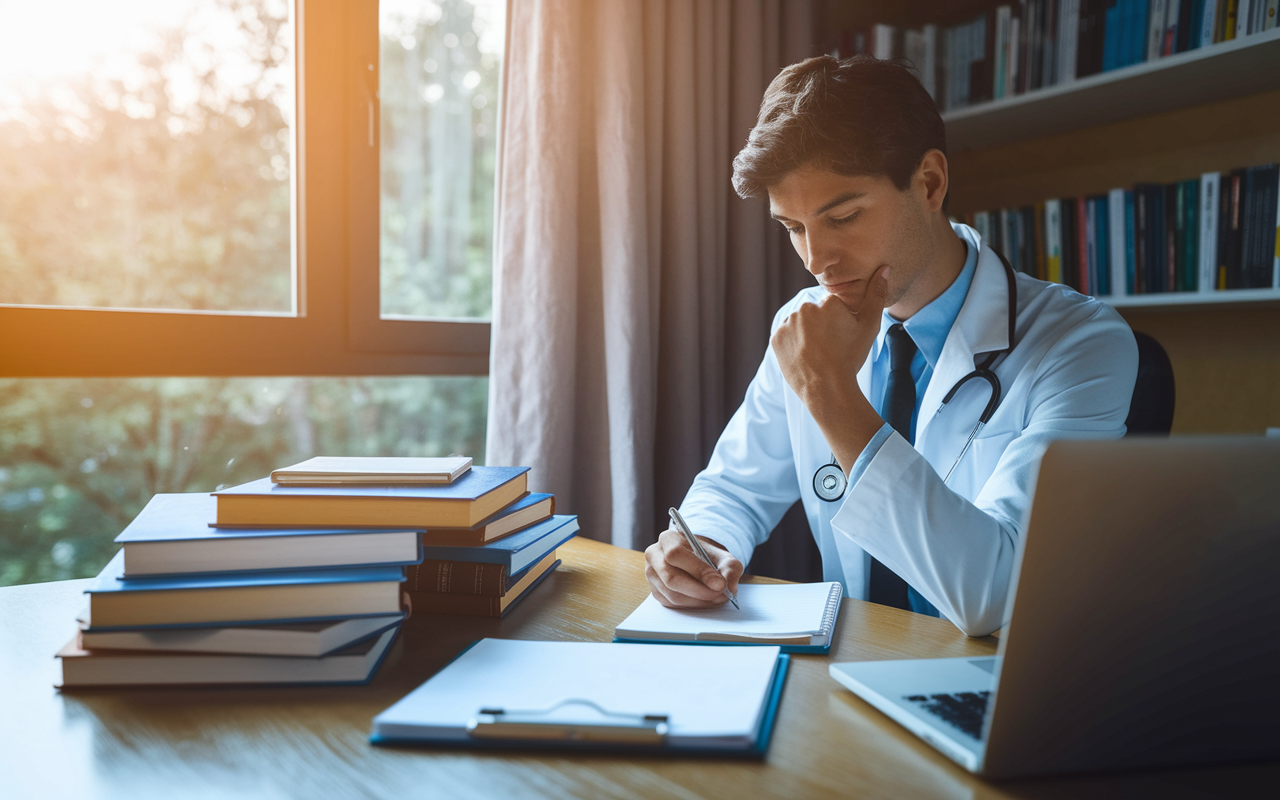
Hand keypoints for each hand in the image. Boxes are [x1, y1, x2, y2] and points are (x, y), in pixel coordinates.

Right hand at [644, 528, 742, 607]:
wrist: (698, 560)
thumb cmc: (708, 556)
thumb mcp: (723, 556)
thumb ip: (729, 568)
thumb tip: (727, 587)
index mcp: (668, 538)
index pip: (676, 554)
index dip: (698, 571)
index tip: (720, 584)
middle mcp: (654, 555)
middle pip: (671, 578)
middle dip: (699, 591)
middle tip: (720, 595)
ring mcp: (652, 575)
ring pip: (672, 594)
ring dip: (698, 601)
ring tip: (717, 598)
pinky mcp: (655, 591)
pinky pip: (672, 604)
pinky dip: (692, 605)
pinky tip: (705, 601)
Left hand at [771, 264, 889, 409]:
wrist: (827, 389)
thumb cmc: (851, 358)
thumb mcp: (869, 327)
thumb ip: (876, 296)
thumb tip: (883, 268)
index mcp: (827, 302)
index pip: (832, 307)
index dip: (839, 323)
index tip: (841, 339)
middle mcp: (805, 308)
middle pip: (814, 314)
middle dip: (821, 326)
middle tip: (830, 348)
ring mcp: (787, 323)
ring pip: (799, 324)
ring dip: (806, 335)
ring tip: (817, 354)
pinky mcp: (776, 339)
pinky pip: (786, 337)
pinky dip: (793, 345)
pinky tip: (805, 357)